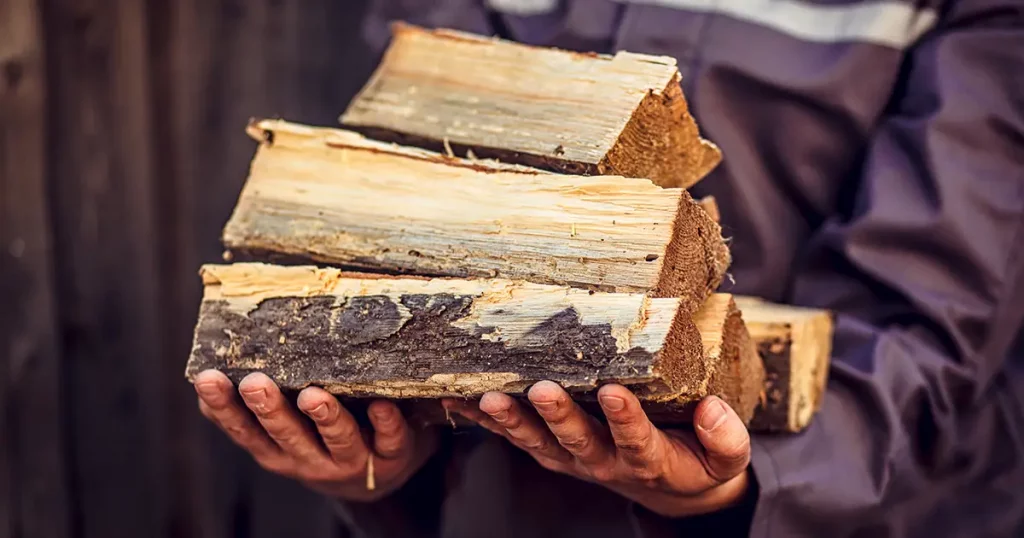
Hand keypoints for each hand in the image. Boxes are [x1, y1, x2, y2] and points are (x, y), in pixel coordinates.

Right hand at [193, 370, 436, 501]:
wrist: (381, 475)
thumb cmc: (324, 438)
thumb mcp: (287, 430)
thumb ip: (255, 410)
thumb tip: (205, 375)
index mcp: (280, 452)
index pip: (245, 431)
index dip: (224, 408)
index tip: (208, 379)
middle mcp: (311, 461)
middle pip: (287, 437)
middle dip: (270, 410)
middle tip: (254, 383)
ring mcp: (352, 462)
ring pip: (337, 441)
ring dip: (326, 417)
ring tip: (313, 396)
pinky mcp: (392, 458)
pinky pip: (390, 441)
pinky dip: (387, 424)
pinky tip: (383, 404)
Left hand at [443, 381, 750, 516]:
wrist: (673, 489)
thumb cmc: (699, 465)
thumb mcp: (725, 460)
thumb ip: (725, 440)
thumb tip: (714, 411)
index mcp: (648, 461)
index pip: (636, 441)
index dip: (625, 419)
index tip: (614, 392)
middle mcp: (603, 462)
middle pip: (577, 441)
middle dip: (558, 415)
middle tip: (543, 389)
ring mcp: (572, 458)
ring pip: (538, 442)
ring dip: (513, 421)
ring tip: (489, 399)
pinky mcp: (552, 450)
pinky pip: (517, 438)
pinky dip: (489, 422)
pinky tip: (461, 399)